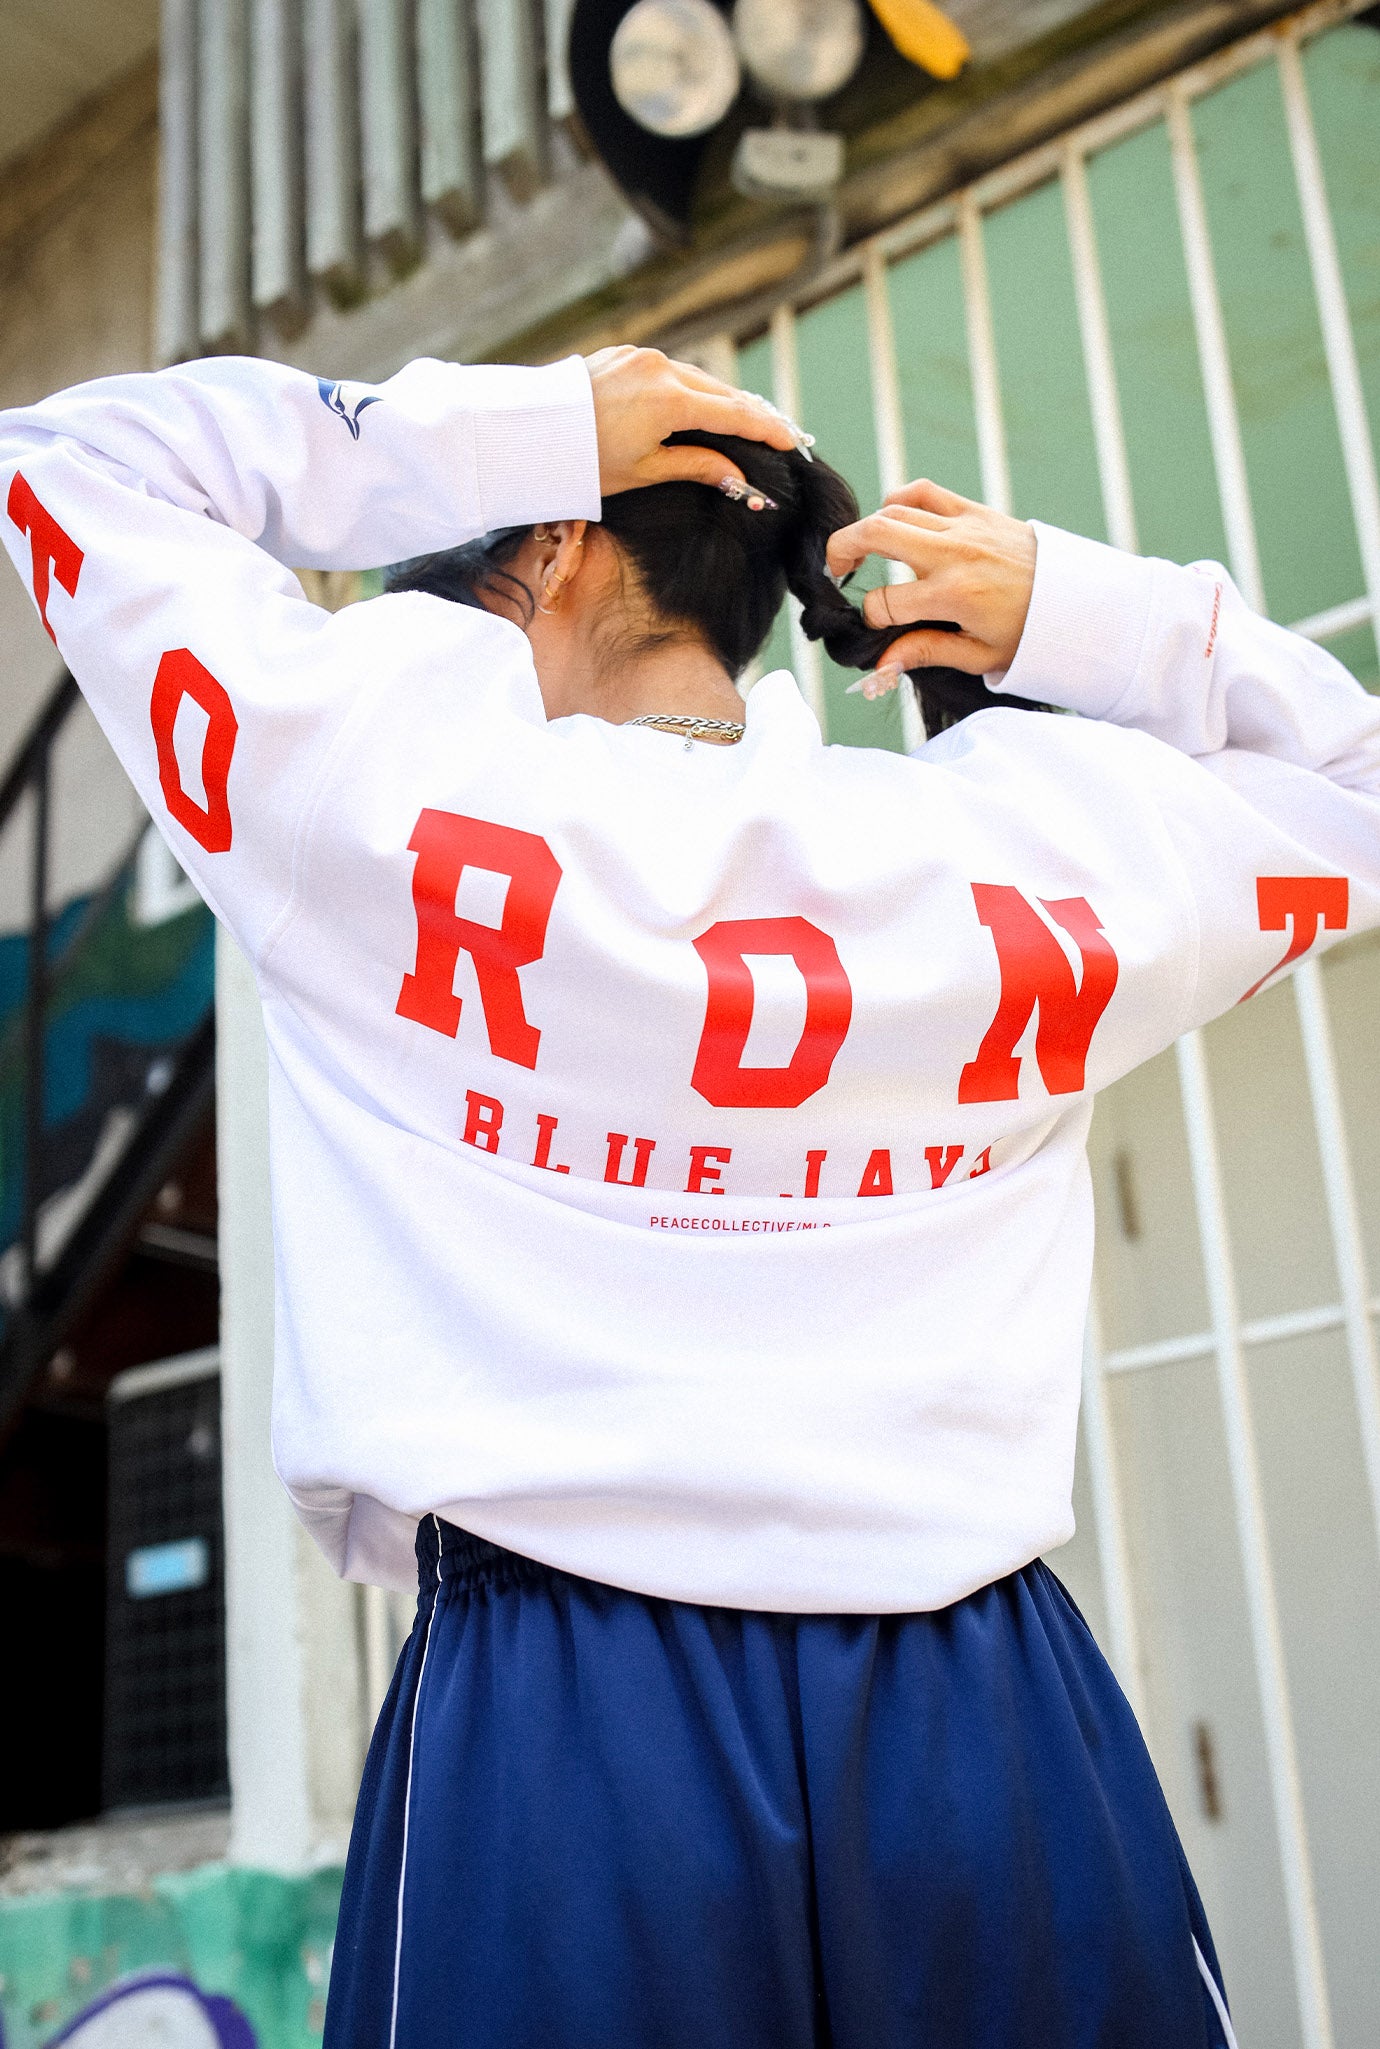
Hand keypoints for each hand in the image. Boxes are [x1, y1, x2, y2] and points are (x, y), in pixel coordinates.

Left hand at [585, 345, 798, 497]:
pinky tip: (698, 406)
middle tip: (775, 433)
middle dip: (749, 413)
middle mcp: (661, 368)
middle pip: (721, 392)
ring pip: (696, 378)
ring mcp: (641, 357)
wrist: (528, 433)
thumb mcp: (644, 471)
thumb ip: (696, 466)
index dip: (767, 429)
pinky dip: (688, 389)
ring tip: (742, 423)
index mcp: (670, 401)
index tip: (791, 442)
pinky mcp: (624, 353)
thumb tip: (738, 476)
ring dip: (719, 400)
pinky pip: (669, 370)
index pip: (735, 414)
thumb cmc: (583, 461)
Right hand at [826, 480, 1037, 674]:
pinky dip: (900, 499)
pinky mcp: (975, 510)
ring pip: (893, 511)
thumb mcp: (978, 655)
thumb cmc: (1027, 634)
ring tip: (859, 551)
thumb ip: (925, 653)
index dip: (871, 616)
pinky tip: (892, 518)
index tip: (877, 625)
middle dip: (841, 550)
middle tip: (835, 570)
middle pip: (876, 534)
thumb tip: (879, 666)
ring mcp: (963, 527)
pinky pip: (924, 492)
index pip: (885, 602)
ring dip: (866, 528)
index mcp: (953, 597)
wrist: (1076, 599)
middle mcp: (953, 555)